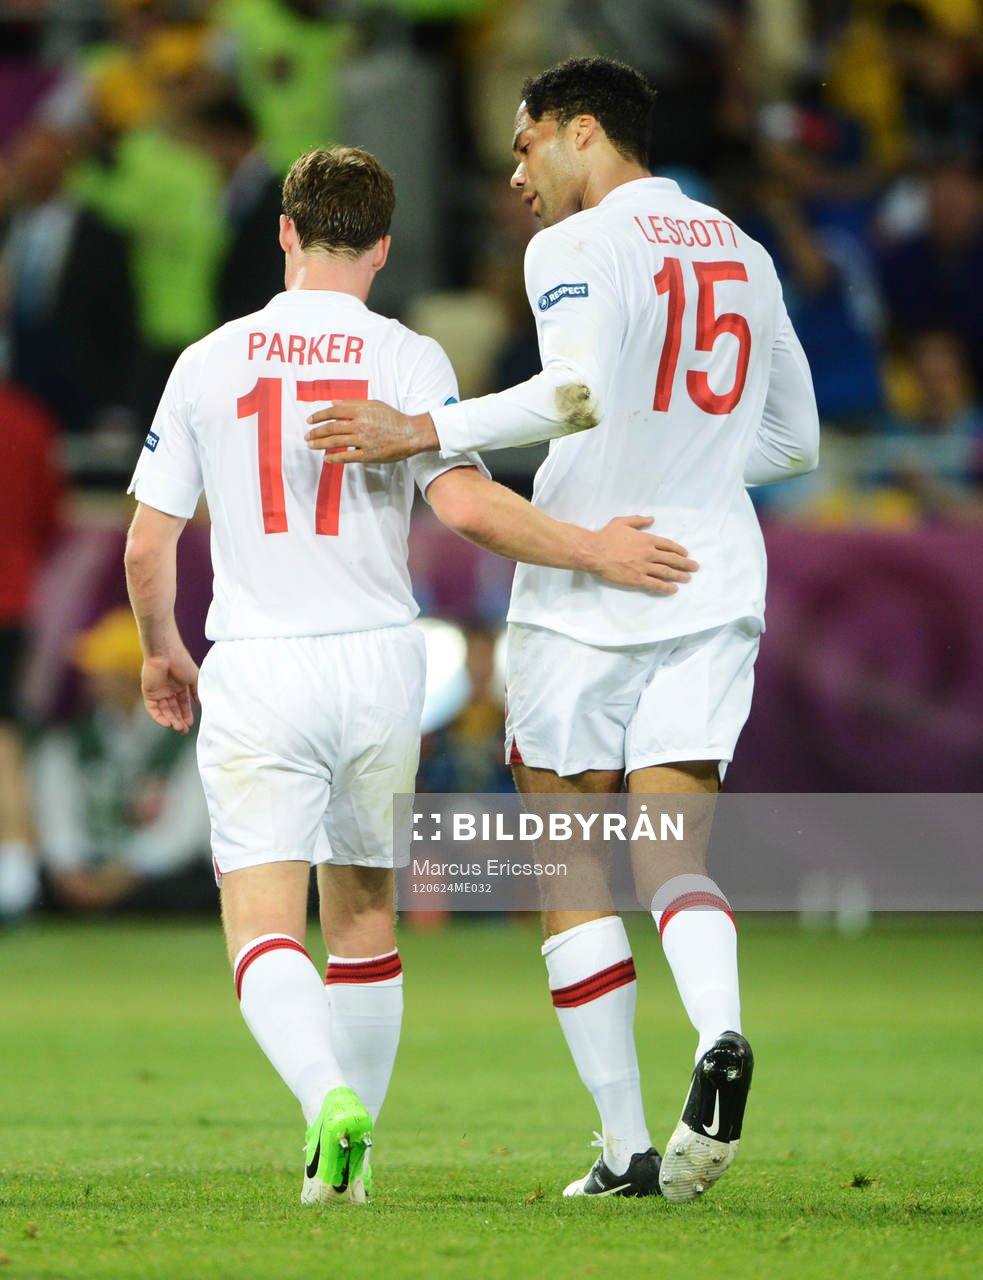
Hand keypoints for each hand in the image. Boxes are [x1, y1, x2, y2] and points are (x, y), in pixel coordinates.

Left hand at [141, 647, 199, 732]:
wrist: (166, 653)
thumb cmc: (182, 662)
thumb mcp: (195, 678)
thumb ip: (197, 692)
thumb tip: (201, 704)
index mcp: (179, 686)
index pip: (182, 704)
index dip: (186, 714)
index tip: (191, 724)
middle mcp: (168, 690)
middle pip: (173, 709)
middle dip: (179, 720)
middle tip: (184, 730)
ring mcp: (158, 692)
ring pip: (164, 711)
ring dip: (171, 720)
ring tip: (178, 728)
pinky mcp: (148, 693)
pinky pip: (153, 709)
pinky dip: (159, 717)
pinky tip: (167, 723)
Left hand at [305, 401, 437, 461]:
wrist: (410, 434)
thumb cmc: (393, 418)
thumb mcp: (374, 404)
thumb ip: (353, 403)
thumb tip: (332, 403)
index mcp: (361, 410)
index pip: (334, 411)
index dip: (319, 416)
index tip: (309, 420)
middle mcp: (360, 424)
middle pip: (332, 427)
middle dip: (316, 432)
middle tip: (307, 436)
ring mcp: (364, 440)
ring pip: (336, 441)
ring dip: (320, 444)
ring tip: (311, 445)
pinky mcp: (368, 455)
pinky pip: (347, 457)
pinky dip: (334, 457)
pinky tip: (326, 458)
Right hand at [586, 517, 697, 592]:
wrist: (595, 552)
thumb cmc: (606, 536)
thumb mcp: (622, 522)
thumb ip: (639, 520)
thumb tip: (651, 519)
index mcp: (647, 539)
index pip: (668, 545)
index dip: (678, 550)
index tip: (686, 554)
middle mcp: (649, 553)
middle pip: (672, 559)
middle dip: (685, 563)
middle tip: (695, 567)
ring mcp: (644, 567)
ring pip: (666, 572)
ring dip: (679, 575)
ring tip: (688, 578)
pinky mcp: (637, 579)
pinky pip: (655, 584)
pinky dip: (666, 587)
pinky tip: (673, 589)